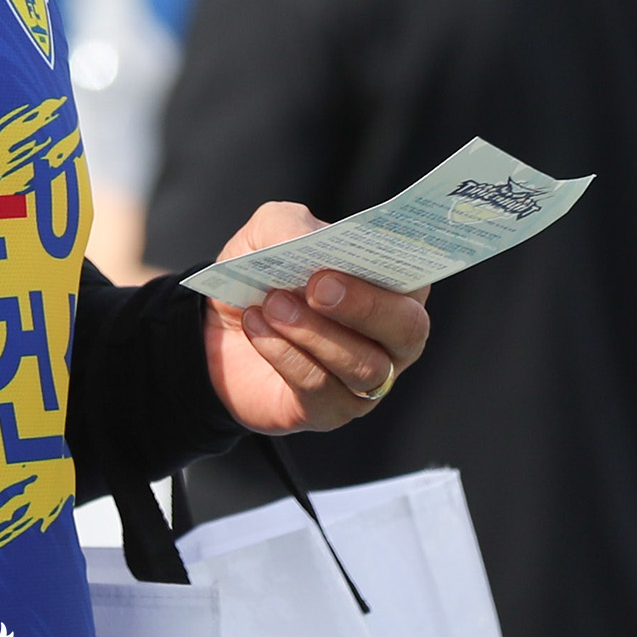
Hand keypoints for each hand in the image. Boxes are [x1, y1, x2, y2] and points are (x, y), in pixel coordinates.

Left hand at [197, 201, 430, 435]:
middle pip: (408, 329)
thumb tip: (308, 242)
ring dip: (314, 332)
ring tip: (273, 304)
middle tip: (317, 286)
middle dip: (365, 306)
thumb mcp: (269, 234)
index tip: (363, 251)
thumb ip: (291, 226)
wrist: (216, 330)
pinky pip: (320, 388)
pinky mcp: (330, 410)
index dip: (401, 266)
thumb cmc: (263, 276)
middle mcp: (391, 336)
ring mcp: (367, 380)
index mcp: (391, 285)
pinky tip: (258, 327)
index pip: (419, 277)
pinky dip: (285, 354)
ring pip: (365, 366)